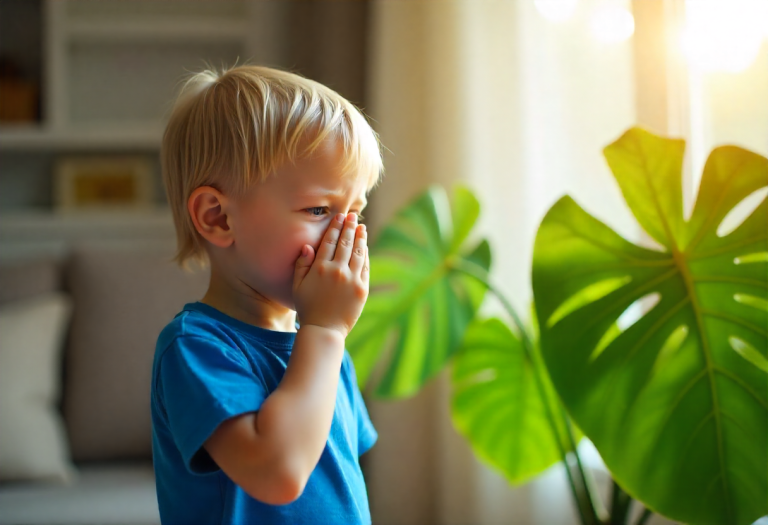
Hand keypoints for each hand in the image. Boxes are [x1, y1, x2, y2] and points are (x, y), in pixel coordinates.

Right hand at [292, 212, 368, 337]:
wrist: (324, 330)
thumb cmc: (307, 308)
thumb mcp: (298, 286)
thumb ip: (302, 265)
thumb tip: (308, 246)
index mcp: (320, 268)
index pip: (329, 242)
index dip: (335, 227)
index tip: (339, 217)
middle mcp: (337, 271)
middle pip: (345, 243)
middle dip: (349, 227)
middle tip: (352, 216)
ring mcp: (352, 280)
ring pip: (358, 252)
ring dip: (360, 238)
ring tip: (361, 227)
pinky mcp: (362, 288)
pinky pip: (365, 267)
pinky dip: (365, 254)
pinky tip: (364, 246)